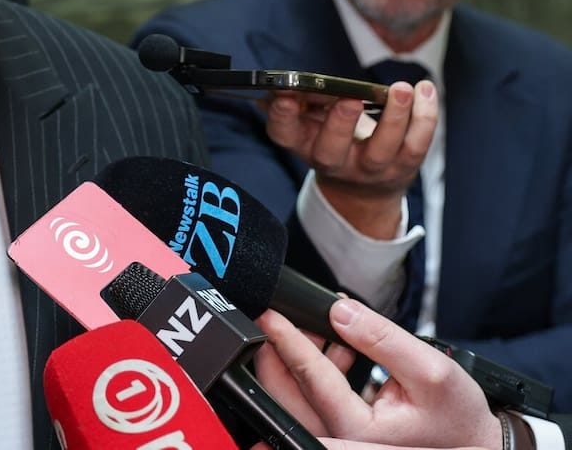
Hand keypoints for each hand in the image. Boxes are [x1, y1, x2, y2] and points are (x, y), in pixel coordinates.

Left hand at [253, 298, 500, 449]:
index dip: (285, 339)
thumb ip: (382, 339)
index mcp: (357, 430)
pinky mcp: (342, 432)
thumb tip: (340, 311)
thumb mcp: (430, 370)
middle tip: (291, 316)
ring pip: (297, 393)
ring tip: (326, 327)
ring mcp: (339, 438)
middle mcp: (340, 438)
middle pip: (287, 390)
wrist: (476, 446)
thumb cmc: (459, 419)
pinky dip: (320, 369)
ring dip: (303, 355)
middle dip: (283, 348)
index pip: (309, 376)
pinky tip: (341, 347)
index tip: (268, 314)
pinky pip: (314, 398)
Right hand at [264, 81, 437, 236]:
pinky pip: (417, 144)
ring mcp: (370, 169)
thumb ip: (302, 103)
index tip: (285, 96)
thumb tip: (284, 84)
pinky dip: (425, 116)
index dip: (282, 117)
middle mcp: (333, 163)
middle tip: (349, 98)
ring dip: (394, 117)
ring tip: (401, 89)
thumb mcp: (312, 124)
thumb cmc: (334, 141)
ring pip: (382, 149)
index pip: (284, 134)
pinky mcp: (403, 167)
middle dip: (340, 124)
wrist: (363, 189)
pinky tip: (425, 90)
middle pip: (331, 150)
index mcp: (303, 145)